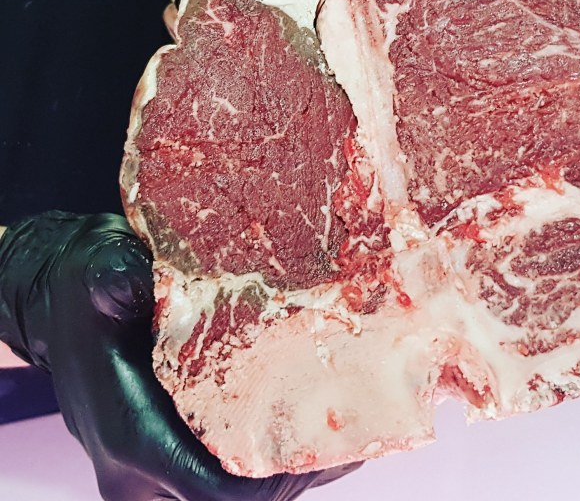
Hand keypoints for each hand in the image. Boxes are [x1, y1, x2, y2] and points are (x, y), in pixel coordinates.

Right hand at [0, 211, 358, 499]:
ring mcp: (153, 472)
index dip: (274, 478)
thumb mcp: (99, 270)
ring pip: (234, 495)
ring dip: (292, 469)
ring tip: (348, 427)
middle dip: (295, 474)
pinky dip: (275, 460)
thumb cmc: (86, 288)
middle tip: (349, 429)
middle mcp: (140, 472)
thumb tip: (124, 281)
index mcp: (131, 435)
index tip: (325, 440)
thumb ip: (112, 280)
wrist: (61, 303)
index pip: (210, 490)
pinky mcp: (168, 457)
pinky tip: (315, 424)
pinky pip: (227, 477)